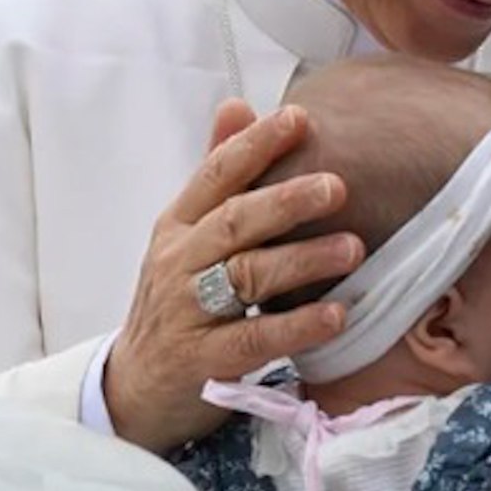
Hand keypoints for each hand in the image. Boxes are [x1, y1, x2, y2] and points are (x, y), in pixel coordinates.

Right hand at [104, 99, 364, 452]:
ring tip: (353, 248)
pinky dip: (297, 326)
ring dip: (302, 260)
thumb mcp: (187, 236)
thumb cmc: (177, 300)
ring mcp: (187, 313)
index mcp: (177, 225)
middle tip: (338, 186)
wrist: (136, 385)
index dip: (254, 145)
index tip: (299, 118)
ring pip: (245, 277)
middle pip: (233, 223)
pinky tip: (336, 315)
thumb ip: (216, 175)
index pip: (214, 176)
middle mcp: (177, 263)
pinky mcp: (203, 361)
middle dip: (286, 200)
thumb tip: (237, 105)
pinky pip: (254, 339)